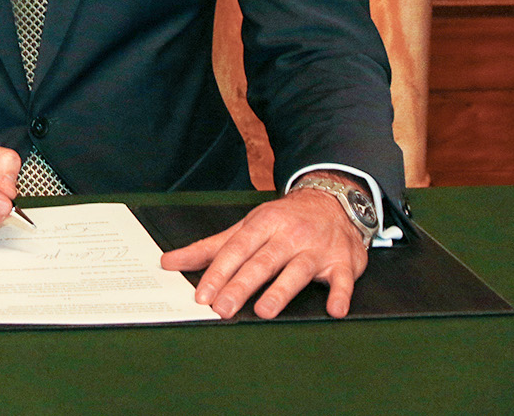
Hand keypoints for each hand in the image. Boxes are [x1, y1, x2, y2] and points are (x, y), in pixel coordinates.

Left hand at [158, 188, 368, 318]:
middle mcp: (288, 235)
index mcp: (262, 224)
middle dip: (241, 286)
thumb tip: (170, 262)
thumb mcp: (245, 227)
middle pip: (262, 262)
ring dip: (281, 291)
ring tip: (264, 310)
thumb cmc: (282, 220)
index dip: (218, 272)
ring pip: (297, 270)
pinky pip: (343, 279)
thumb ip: (209, 248)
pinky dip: (340, 294)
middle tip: (222, 309)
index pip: (235, 250)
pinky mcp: (343, 261)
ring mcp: (316, 248)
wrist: (332, 201)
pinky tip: (334, 309)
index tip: (202, 295)